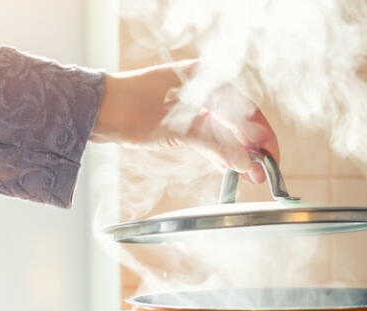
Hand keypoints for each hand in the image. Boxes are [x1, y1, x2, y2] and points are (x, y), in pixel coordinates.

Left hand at [90, 60, 278, 183]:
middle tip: (261, 175)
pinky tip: (228, 168)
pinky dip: (218, 151)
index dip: (263, 138)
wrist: (95, 110)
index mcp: (208, 79)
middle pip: (238, 121)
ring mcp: (190, 103)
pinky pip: (207, 136)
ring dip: (236, 153)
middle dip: (250, 149)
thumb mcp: (182, 129)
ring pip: (223, 131)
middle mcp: (202, 87)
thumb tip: (247, 164)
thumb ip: (219, 146)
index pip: (248, 111)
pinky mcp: (178, 119)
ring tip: (248, 176)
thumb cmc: (133, 108)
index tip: (271, 160)